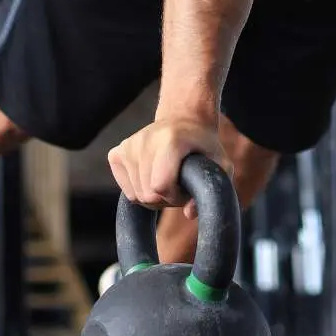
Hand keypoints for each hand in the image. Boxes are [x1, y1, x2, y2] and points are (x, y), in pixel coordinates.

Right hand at [108, 116, 229, 217]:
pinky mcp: (116, 154)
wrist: (183, 121)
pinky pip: (127, 191)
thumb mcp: (220, 165)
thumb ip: (212, 190)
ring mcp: (127, 146)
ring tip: (167, 180)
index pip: (160, 186)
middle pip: (147, 195)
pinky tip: (152, 177)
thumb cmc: (203, 146)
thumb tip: (189, 214)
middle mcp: (145, 140)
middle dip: (166, 198)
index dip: (176, 196)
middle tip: (178, 184)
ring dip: (154, 196)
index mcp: (171, 140)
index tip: (186, 188)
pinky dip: (140, 191)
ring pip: (136, 196)